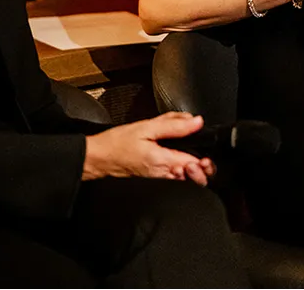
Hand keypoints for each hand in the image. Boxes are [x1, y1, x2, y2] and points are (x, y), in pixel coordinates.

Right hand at [83, 112, 215, 185]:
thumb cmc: (117, 143)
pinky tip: (178, 156)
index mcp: (162, 161)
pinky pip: (174, 175)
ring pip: (185, 179)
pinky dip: (181, 167)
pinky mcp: (154, 178)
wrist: (97, 157)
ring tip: (190, 157)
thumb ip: (174, 125)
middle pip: (193, 180)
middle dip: (202, 170)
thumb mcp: (147, 127)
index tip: (206, 152)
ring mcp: (159, 179)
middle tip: (203, 159)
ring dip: (193, 169)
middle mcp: (163, 174)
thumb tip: (196, 122)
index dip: (205, 161)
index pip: (194, 166)